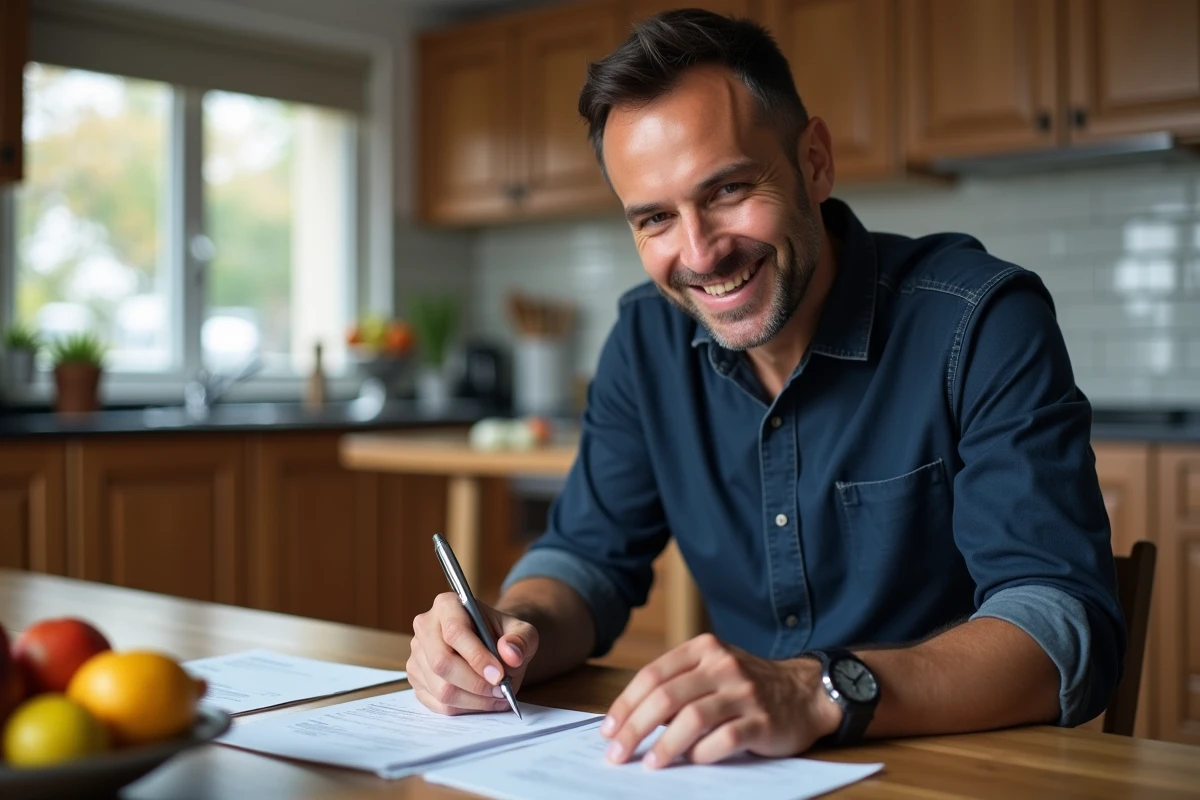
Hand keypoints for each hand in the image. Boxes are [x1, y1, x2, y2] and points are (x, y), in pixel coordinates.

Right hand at [407, 592, 538, 714]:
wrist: (492, 644)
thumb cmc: (504, 635)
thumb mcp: (522, 631)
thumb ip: (521, 639)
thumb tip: (510, 655)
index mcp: (447, 605)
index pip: (455, 632)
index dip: (477, 657)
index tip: (499, 675)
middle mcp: (425, 627)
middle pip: (442, 663)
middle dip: (475, 683)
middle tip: (501, 690)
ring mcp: (417, 655)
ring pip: (440, 688)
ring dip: (473, 700)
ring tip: (497, 697)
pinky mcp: (417, 679)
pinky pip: (437, 703)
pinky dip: (464, 708)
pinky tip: (483, 702)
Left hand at [599, 633, 840, 767]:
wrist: (805, 693)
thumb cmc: (747, 686)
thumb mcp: (713, 670)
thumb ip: (678, 685)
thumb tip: (630, 720)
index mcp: (703, 649)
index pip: (652, 675)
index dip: (626, 704)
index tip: (608, 730)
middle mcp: (722, 665)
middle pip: (666, 697)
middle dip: (635, 728)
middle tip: (618, 754)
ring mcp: (744, 692)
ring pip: (692, 718)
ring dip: (665, 745)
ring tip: (650, 763)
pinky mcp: (762, 720)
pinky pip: (724, 739)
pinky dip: (702, 752)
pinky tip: (691, 761)